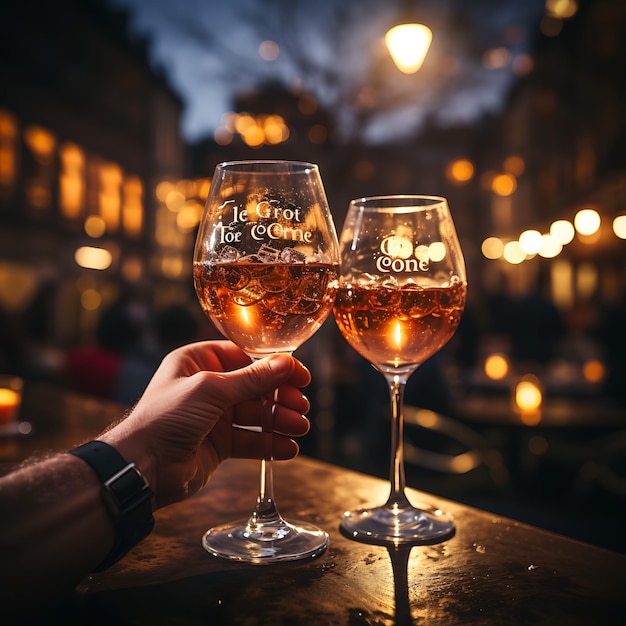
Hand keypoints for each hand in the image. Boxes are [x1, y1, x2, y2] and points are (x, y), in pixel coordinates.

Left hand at [99, 340, 310, 508]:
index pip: (245, 357)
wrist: (142, 467)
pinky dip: (270, 444)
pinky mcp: (219, 444)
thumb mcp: (211, 389)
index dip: (274, 366)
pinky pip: (250, 441)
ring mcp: (213, 417)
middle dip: (280, 397)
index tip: (300, 375)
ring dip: (279, 421)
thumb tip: (287, 363)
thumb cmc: (166, 418)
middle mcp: (207, 387)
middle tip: (301, 407)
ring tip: (299, 429)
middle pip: (255, 387)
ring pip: (256, 415)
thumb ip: (252, 379)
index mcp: (198, 362)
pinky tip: (288, 449)